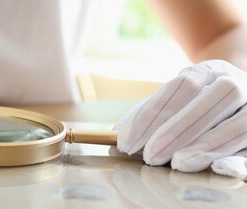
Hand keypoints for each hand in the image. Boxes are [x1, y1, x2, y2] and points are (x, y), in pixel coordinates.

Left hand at [115, 60, 246, 177]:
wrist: (238, 97)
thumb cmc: (196, 102)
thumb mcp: (174, 98)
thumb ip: (148, 113)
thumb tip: (118, 131)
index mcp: (209, 71)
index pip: (182, 85)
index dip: (153, 113)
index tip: (127, 142)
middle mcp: (236, 82)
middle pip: (213, 99)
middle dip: (178, 129)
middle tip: (150, 156)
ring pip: (239, 123)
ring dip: (206, 145)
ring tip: (177, 164)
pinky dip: (238, 158)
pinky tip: (218, 168)